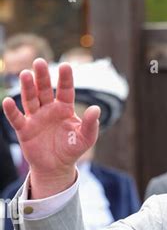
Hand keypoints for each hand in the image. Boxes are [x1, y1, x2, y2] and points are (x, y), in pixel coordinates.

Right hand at [2, 59, 99, 197]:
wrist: (57, 167)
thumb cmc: (71, 149)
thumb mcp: (85, 139)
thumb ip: (90, 124)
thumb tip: (96, 109)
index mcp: (64, 108)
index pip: (65, 90)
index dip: (65, 79)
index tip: (66, 66)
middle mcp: (48, 108)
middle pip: (45, 89)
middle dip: (42, 77)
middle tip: (39, 62)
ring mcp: (35, 117)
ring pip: (30, 99)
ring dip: (28, 87)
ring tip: (25, 74)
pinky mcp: (24, 129)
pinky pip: (17, 118)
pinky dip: (11, 111)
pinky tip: (8, 101)